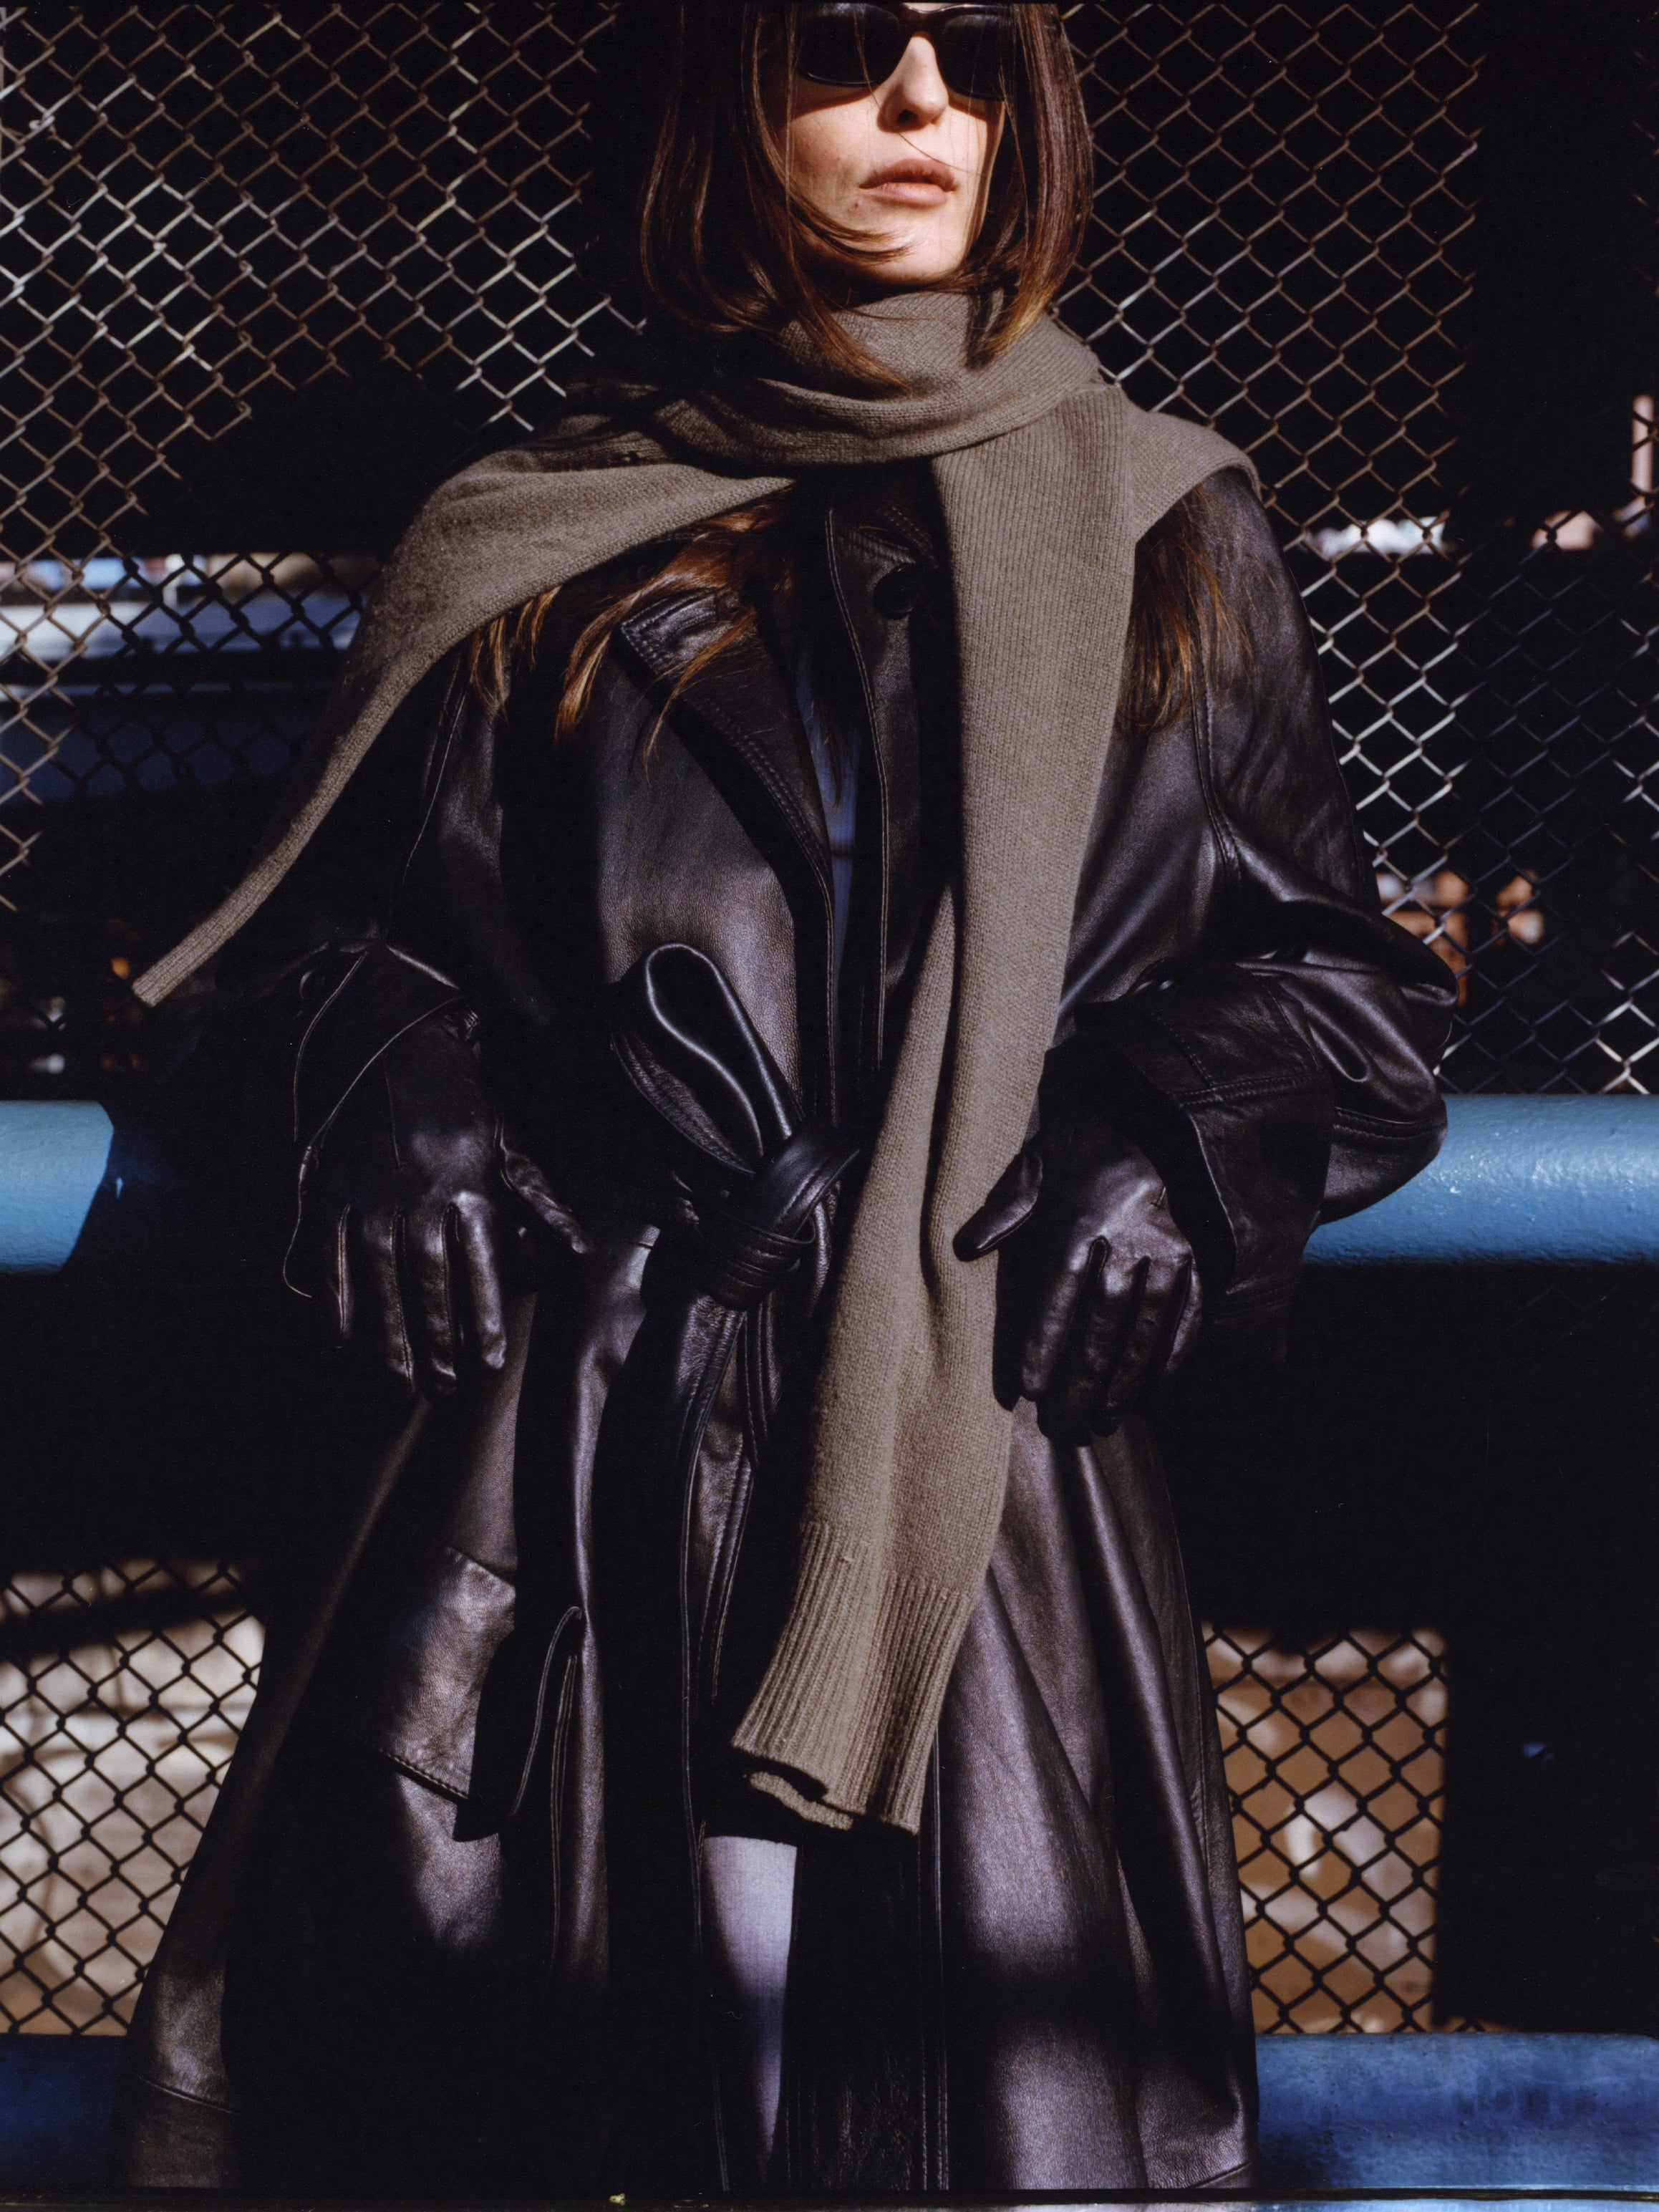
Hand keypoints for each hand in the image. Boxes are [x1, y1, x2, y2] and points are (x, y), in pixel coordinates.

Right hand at [290, 1012, 586, 1397]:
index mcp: (472, 1187)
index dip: (484, 1319)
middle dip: (435, 1343)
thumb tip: (576, 1251)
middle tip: (440, 1392)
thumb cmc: (461, 1110)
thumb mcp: (510, 1148)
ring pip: (378, 1280)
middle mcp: (421, 1195)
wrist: (394, 1050)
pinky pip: (329, 1258)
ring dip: (385, 1338)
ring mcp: (371, 1197)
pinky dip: (333, 1302)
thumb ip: (540, 1205)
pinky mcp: (331, 1195)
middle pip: (429, 1284)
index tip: (488, 1365)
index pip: (481, 1267)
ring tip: (396, 1386)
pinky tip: (341, 1344)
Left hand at [956, 1117, 1201, 1442]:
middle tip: (1063, 1425)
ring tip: (1106, 1422)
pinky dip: (1173, 1357)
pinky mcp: (1198, 1257)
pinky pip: (1188, 1315)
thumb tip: (965, 1247)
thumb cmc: (1084, 1141)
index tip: (1029, 1387)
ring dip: (1126, 1381)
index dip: (1045, 1343)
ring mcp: (1169, 1251)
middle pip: (1102, 1324)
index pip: (1059, 1293)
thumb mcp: (1037, 1162)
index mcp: (1081, 1217)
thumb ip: (1005, 1207)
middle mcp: (1128, 1239)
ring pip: (1146, 1329)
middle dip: (1082, 1380)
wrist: (1156, 1109)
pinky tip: (1155, 1391)